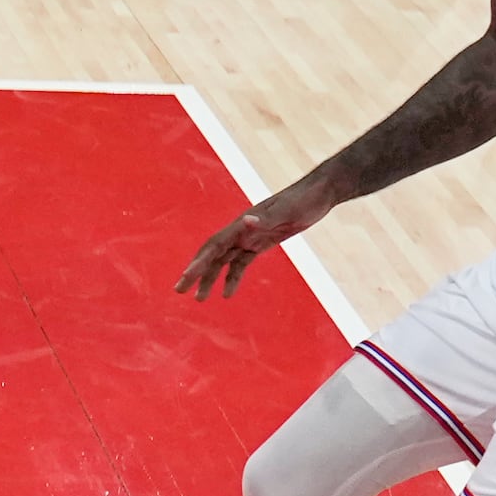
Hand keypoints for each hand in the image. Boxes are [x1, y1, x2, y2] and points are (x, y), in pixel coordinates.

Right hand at [178, 182, 337, 300]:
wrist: (316, 195)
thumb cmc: (301, 201)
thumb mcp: (285, 212)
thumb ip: (265, 218)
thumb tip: (246, 220)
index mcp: (242, 225)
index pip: (214, 246)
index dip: (198, 262)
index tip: (186, 277)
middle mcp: (240, 231)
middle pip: (211, 254)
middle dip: (194, 272)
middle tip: (178, 290)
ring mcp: (249, 238)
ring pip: (223, 261)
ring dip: (210, 279)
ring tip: (199, 299)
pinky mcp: (260, 244)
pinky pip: (240, 264)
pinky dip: (232, 278)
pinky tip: (227, 294)